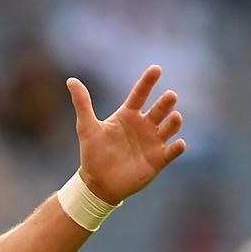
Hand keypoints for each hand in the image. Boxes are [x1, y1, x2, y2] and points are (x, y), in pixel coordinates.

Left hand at [68, 65, 185, 203]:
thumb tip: (71, 80)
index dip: (148, 82)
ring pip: (169, 128)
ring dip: (174, 122)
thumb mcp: (86, 127)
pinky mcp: (158, 159)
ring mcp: (153, 142)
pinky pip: (172, 152)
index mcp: (128, 115)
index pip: (140, 94)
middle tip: (170, 95)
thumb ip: (82, 103)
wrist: (98, 183)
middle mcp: (144, 125)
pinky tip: (180, 144)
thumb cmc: (93, 153)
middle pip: (159, 110)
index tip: (156, 68)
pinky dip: (177, 148)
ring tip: (175, 117)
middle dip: (166, 103)